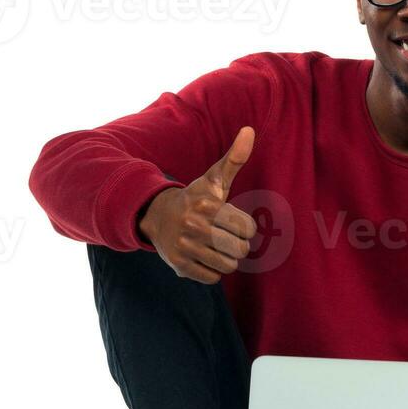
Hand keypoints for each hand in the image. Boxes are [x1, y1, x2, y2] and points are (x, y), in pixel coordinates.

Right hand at [138, 127, 258, 283]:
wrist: (157, 216)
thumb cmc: (197, 199)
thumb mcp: (214, 179)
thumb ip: (235, 158)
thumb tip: (249, 130)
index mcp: (208, 205)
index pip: (249, 229)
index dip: (245, 228)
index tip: (231, 221)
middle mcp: (194, 226)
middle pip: (241, 250)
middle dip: (236, 245)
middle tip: (222, 235)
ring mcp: (185, 246)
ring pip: (229, 266)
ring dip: (225, 258)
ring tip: (213, 246)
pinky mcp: (179, 266)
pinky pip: (213, 278)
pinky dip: (211, 271)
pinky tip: (202, 256)